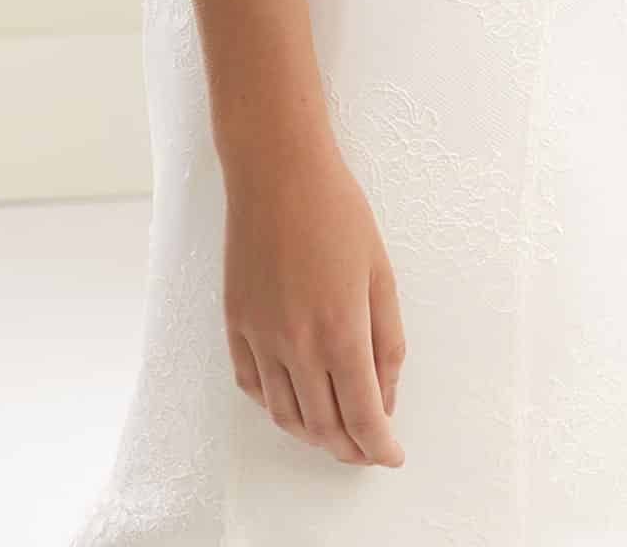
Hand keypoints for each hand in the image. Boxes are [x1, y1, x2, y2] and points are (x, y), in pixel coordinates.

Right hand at [222, 137, 406, 468]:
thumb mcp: (380, 274)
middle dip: (349, 448)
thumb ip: (386, 342)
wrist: (277, 172)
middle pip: (324, 426)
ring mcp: (260, 337)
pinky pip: (253, 386)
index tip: (391, 456)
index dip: (379, 446)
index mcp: (342, 332)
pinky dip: (275, 406)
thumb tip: (384, 395)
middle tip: (367, 450)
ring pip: (285, 415)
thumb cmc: (338, 213)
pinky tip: (292, 401)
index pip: (363, 417)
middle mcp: (297, 345)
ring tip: (333, 433)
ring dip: (312, 434)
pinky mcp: (235, 323)